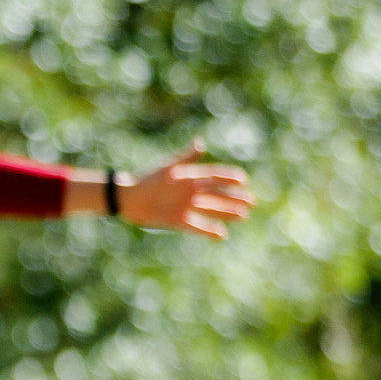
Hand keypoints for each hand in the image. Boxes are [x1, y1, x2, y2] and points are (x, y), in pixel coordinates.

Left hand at [120, 142, 256, 239]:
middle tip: (252, 202)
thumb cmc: (148, 179)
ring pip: (212, 210)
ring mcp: (187, 206)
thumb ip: (186, 157)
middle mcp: (192, 192)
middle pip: (218, 195)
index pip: (216, 176)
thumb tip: (201, 144)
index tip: (244, 180)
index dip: (230, 178)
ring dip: (228, 213)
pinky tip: (223, 235)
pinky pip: (197, 226)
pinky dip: (209, 230)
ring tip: (244, 216)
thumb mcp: (168, 167)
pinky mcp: (178, 220)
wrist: (129, 198)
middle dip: (235, 198)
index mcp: (191, 176)